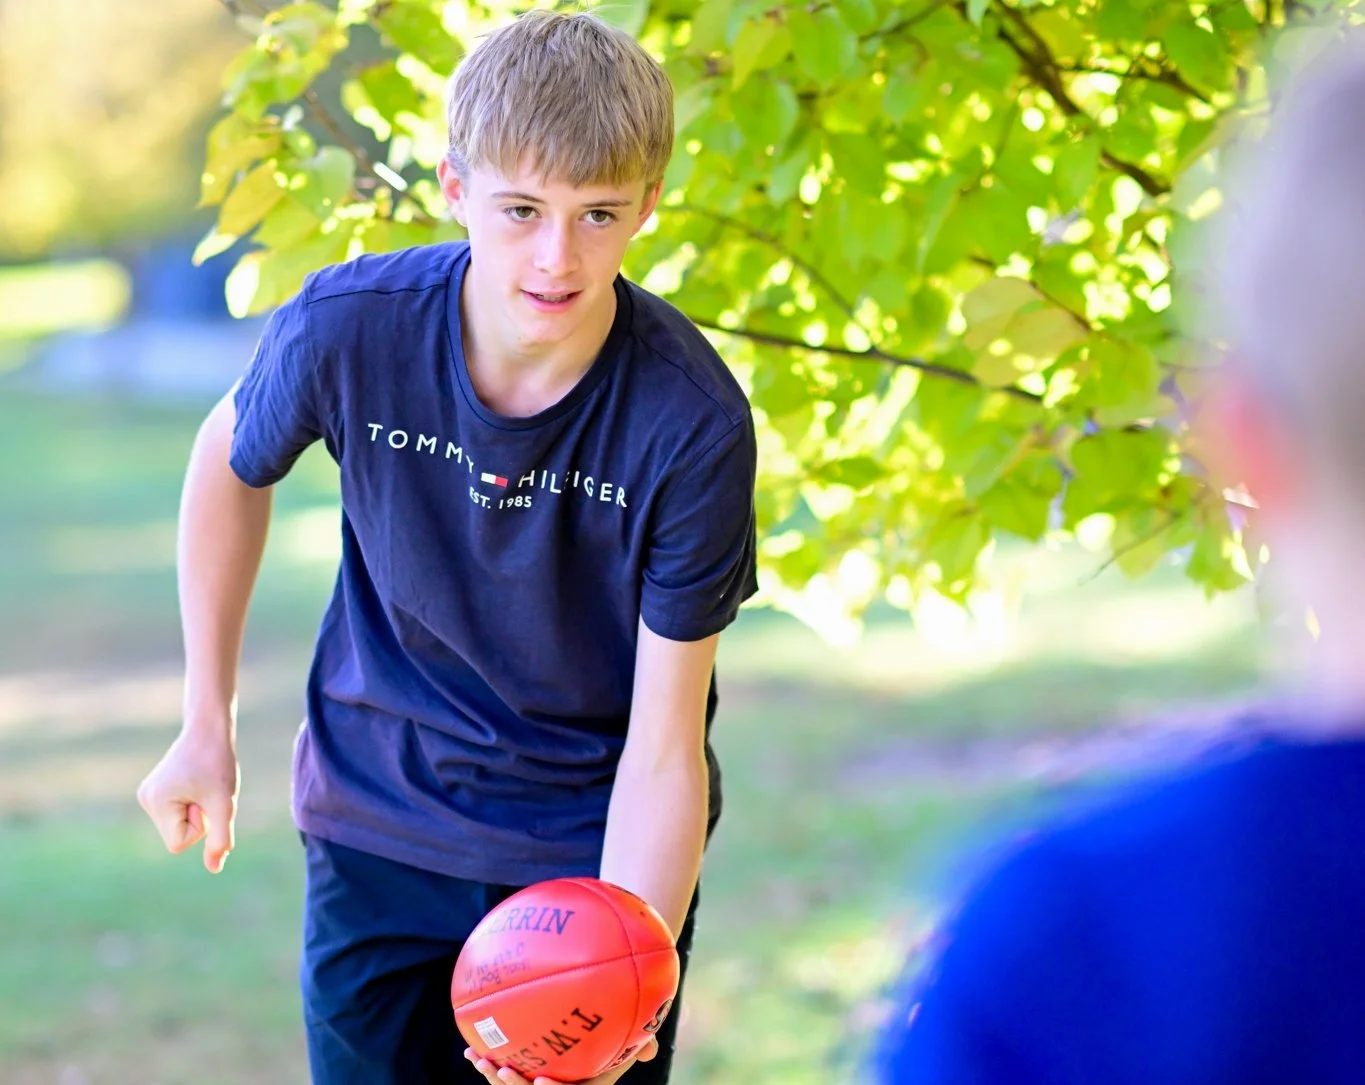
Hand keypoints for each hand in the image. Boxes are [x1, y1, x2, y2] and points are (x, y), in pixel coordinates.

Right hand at [136, 723, 239, 873]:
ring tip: (201, 783)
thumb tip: (214, 869)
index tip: (206, 799)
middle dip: (199, 818)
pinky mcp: (155, 791)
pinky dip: (192, 804)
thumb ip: (220, 839)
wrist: (209, 730)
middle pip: (178, 836)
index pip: (179, 844)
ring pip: (178, 826)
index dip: (201, 827)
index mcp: (156, 803)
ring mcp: (148, 795)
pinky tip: (195, 782)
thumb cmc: (217, 763)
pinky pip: (178, 815)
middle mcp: (146, 800)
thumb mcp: (224, 804)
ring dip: (197, 810)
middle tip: (205, 788)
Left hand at [464, 1038, 657, 1084]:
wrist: (599, 1037)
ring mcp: (538, 1078)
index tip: (541, 1081)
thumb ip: (641, 1044)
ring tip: (479, 1059)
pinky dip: (485, 1063)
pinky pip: (502, 1071)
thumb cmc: (617, 1037)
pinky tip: (470, 1049)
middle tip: (501, 1070)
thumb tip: (651, 1049)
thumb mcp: (632, 1043)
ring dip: (492, 1074)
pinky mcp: (524, 1069)